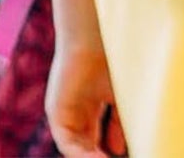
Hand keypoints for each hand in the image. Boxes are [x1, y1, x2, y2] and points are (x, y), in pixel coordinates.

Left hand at [46, 41, 125, 156]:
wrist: (96, 38)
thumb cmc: (114, 58)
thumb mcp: (120, 94)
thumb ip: (119, 120)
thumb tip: (119, 150)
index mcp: (94, 102)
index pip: (100, 133)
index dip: (111, 144)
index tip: (126, 152)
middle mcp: (78, 109)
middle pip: (88, 142)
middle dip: (100, 154)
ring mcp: (66, 112)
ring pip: (77, 145)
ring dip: (91, 156)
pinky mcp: (57, 113)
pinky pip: (66, 142)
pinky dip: (81, 153)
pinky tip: (98, 156)